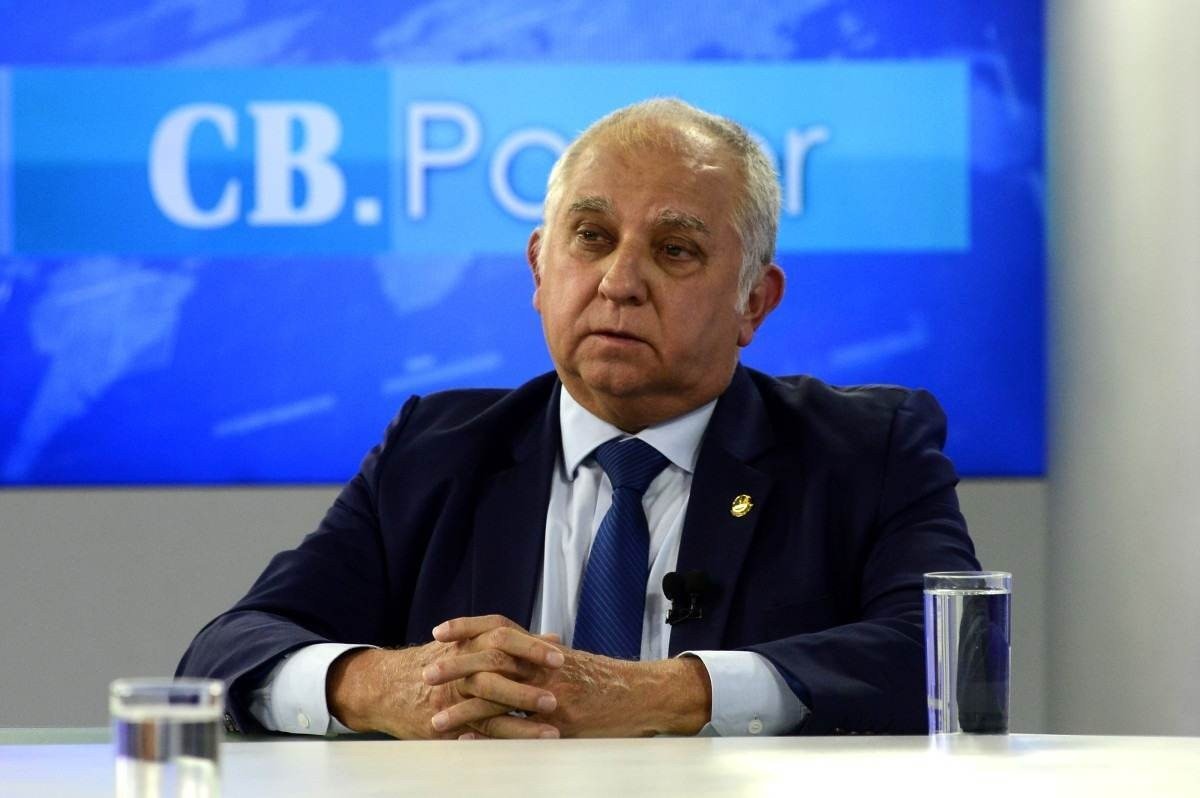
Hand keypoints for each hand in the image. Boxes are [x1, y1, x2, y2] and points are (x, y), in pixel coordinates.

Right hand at [326, 615, 562, 738]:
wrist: (385, 685)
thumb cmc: (438, 662)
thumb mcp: (471, 644)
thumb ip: (516, 643)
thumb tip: (553, 638)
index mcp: (471, 642)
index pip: (504, 637)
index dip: (531, 647)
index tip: (560, 656)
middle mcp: (461, 665)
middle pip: (498, 668)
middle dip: (529, 685)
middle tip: (557, 698)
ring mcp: (452, 695)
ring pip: (489, 704)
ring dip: (522, 720)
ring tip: (552, 732)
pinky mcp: (445, 722)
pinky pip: (476, 732)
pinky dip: (499, 740)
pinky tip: (523, 751)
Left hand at [426, 629, 711, 738]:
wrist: (644, 694)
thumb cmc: (607, 680)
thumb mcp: (572, 661)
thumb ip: (542, 656)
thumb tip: (516, 650)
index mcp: (544, 649)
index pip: (499, 627)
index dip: (468, 627)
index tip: (439, 631)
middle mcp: (545, 667)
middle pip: (491, 658)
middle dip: (455, 665)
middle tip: (426, 671)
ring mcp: (551, 695)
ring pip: (499, 696)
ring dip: (463, 708)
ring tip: (433, 719)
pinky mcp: (559, 724)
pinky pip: (518, 730)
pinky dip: (489, 736)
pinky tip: (466, 743)